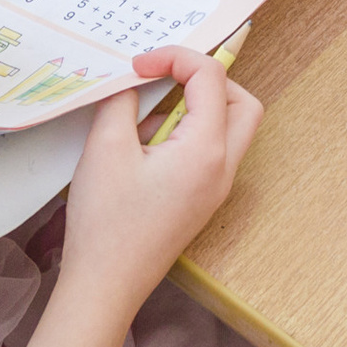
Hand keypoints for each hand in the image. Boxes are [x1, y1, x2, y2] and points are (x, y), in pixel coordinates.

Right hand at [60, 47, 261, 312]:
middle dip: (207, 80)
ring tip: (143, 122)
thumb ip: (122, 99)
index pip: (211, 78)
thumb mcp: (106, 147)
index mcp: (206, 150)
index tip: (138, 65)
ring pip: (229, 128)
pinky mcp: (202, 202)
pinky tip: (143, 150)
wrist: (104, 288)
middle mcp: (222, 168)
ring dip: (195, 108)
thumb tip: (134, 79)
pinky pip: (209, 153)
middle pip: (241, 102)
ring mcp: (215, 189)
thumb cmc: (106, 223)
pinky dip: (187, 135)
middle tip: (165, 79)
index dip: (175, 58)